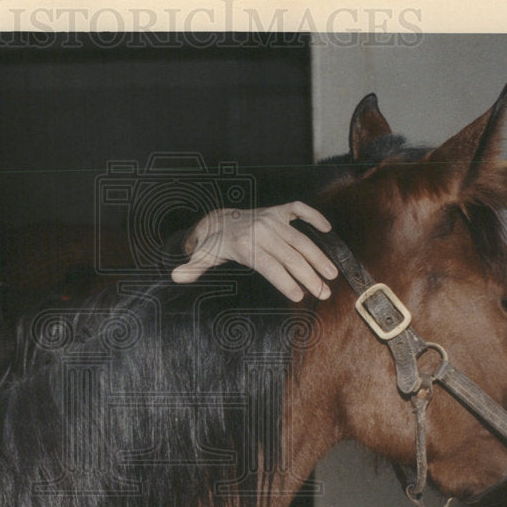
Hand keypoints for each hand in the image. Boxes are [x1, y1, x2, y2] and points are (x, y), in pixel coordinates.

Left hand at [171, 202, 337, 301]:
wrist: (218, 219)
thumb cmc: (214, 244)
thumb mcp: (202, 257)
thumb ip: (193, 269)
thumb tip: (175, 276)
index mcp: (244, 245)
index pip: (269, 265)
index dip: (284, 281)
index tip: (298, 296)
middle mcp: (261, 230)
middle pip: (290, 256)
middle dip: (308, 276)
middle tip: (324, 293)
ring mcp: (271, 219)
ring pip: (300, 239)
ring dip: (318, 257)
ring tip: (331, 275)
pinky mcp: (279, 210)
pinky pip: (300, 210)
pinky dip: (314, 217)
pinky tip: (328, 231)